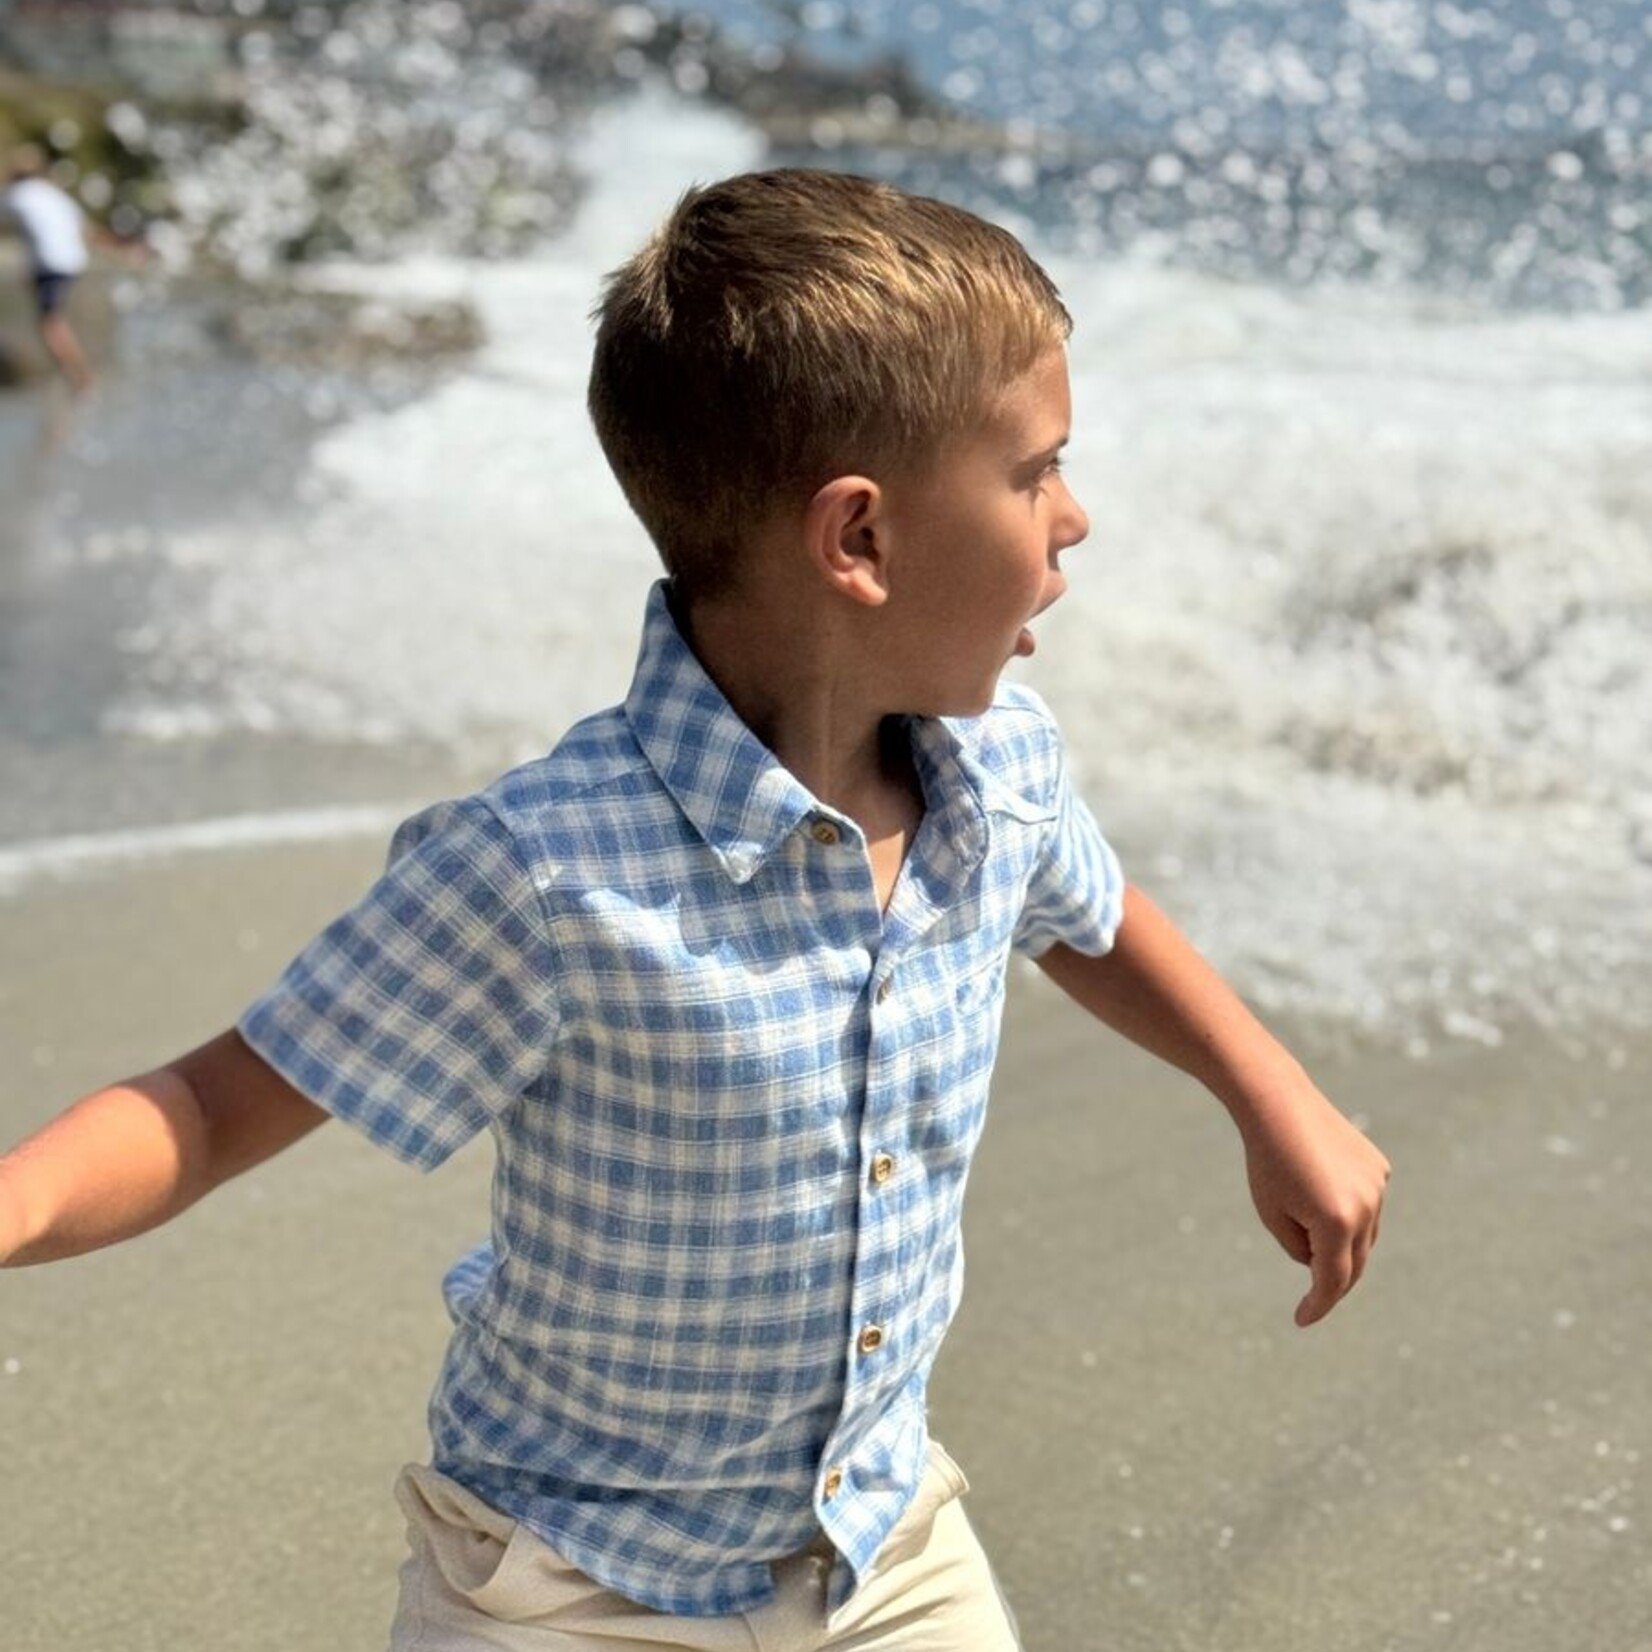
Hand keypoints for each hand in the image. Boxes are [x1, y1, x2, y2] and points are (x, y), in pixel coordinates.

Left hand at [1236, 1078, 1390, 1327]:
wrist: (1278, 1105)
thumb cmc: (1267, 1162)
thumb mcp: (1273, 1215)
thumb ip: (1301, 1250)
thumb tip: (1323, 1263)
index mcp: (1335, 1223)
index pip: (1331, 1283)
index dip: (1317, 1305)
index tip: (1301, 1319)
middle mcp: (1365, 1207)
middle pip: (1353, 1264)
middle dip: (1331, 1279)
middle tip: (1309, 1289)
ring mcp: (1378, 1187)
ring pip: (1364, 1236)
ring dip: (1341, 1243)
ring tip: (1305, 1218)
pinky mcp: (1381, 1169)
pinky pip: (1366, 1205)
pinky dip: (1349, 1212)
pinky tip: (1323, 1191)